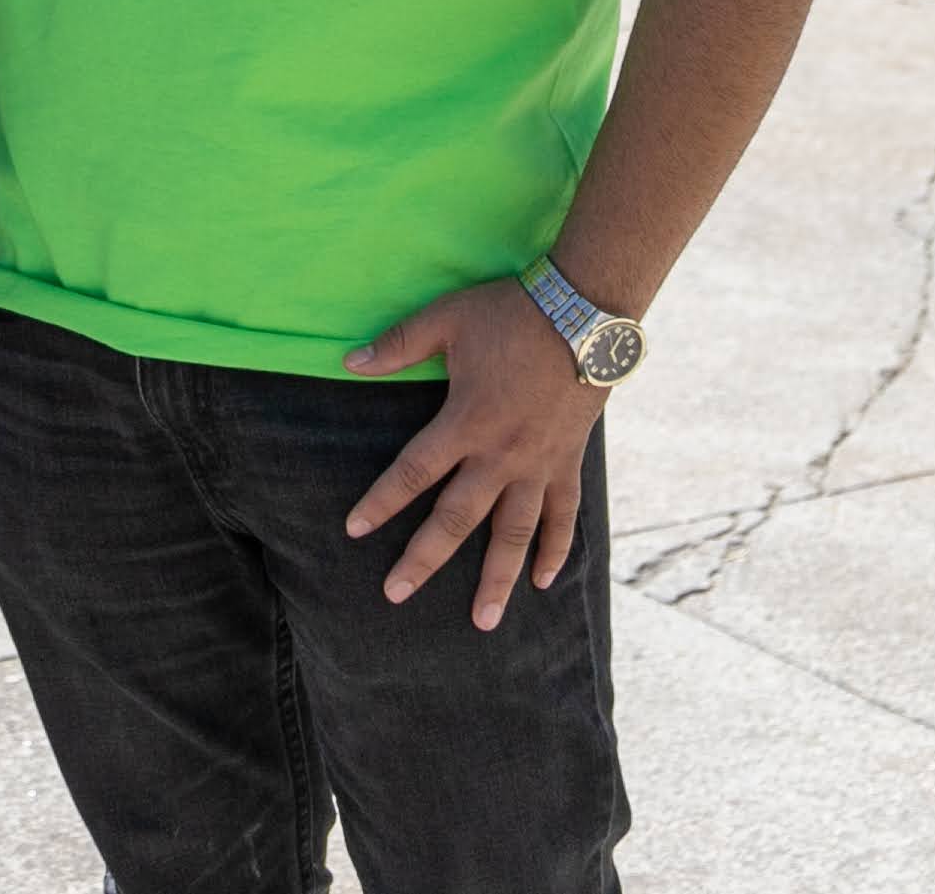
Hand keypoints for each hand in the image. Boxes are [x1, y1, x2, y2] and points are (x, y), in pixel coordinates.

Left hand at [342, 278, 604, 630]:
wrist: (586, 313)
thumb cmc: (512, 313)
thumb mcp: (447, 319)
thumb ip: (398, 344)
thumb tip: (349, 361)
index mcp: (466, 422)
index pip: (412, 472)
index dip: (381, 502)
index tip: (354, 531)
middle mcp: (501, 455)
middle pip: (457, 519)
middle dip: (424, 560)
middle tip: (396, 595)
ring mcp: (539, 465)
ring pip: (515, 535)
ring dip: (497, 580)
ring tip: (482, 621)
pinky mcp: (569, 463)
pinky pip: (564, 517)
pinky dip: (555, 551)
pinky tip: (544, 582)